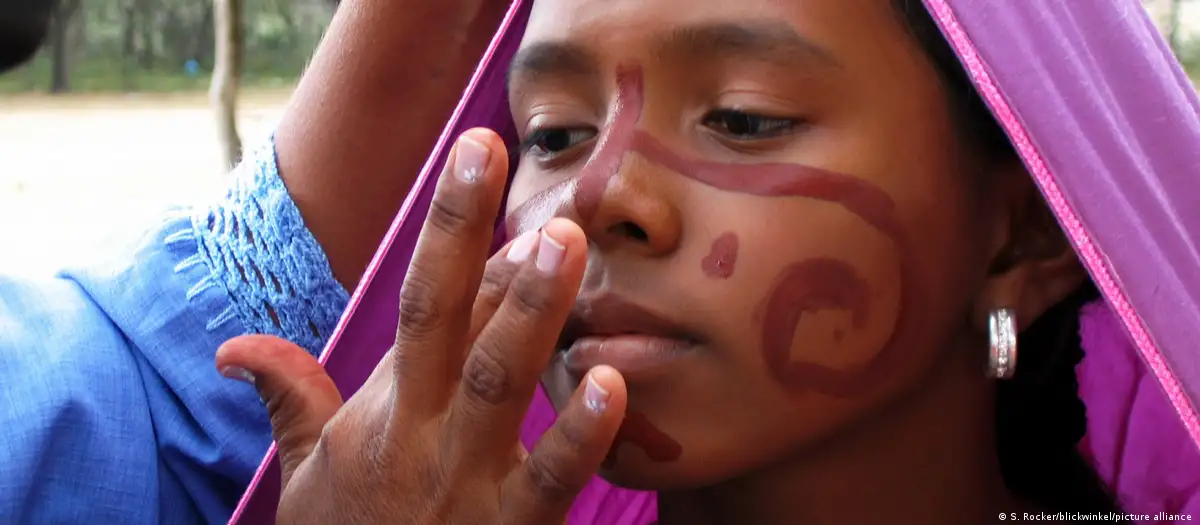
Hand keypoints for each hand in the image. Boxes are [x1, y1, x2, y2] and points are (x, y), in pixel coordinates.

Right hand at [216, 128, 628, 524]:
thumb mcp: (306, 472)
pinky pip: (549, 485)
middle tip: (527, 183)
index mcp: (387, 408)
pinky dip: (579, 437)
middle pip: (452, 326)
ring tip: (564, 249)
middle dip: (484, 250)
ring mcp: (467, 483)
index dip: (454, 231)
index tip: (481, 160)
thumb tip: (236, 346)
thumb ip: (289, 398)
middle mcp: (425, 433)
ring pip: (498, 387)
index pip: (424, 302)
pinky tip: (611, 386)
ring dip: (530, 315)